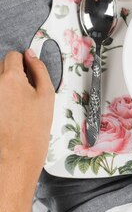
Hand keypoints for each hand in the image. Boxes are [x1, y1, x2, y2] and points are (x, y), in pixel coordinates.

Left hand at [0, 50, 54, 180]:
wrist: (17, 155)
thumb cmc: (33, 129)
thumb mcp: (47, 95)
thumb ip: (40, 70)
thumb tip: (31, 56)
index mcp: (10, 78)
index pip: (13, 56)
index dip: (24, 64)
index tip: (29, 74)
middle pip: (2, 69)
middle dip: (12, 76)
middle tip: (25, 96)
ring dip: (5, 89)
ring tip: (15, 109)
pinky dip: (2, 102)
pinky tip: (7, 115)